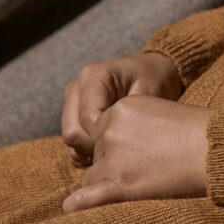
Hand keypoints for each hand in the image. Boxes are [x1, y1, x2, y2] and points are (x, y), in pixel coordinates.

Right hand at [60, 52, 183, 167]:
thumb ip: (126, 117)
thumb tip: (107, 142)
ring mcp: (72, 100)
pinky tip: (107, 147)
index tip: (128, 141)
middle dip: (97, 147)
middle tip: (123, 146)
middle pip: (72, 132)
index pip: (87, 120)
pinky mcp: (72, 113)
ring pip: (70, 139)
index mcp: (93, 77)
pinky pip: (71, 142)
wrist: (151, 73)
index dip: (105, 138)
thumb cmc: (153, 81)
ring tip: (117, 145)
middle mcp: (76, 87)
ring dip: (91, 150)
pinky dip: (86, 151)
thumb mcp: (147, 95)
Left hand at [60, 98, 212, 213]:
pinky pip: (89, 196)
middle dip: (111, 168)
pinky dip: (79, 205)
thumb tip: (122, 150)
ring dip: (106, 186)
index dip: (115, 149)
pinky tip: (71, 211)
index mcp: (121, 109)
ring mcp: (114, 157)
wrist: (218, 150)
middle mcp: (111, 129)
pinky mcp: (121, 183)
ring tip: (135, 192)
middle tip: (143, 176)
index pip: (100, 134)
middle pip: (96, 156)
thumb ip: (135, 126)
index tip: (136, 159)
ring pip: (92, 177)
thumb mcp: (160, 114)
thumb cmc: (198, 135)